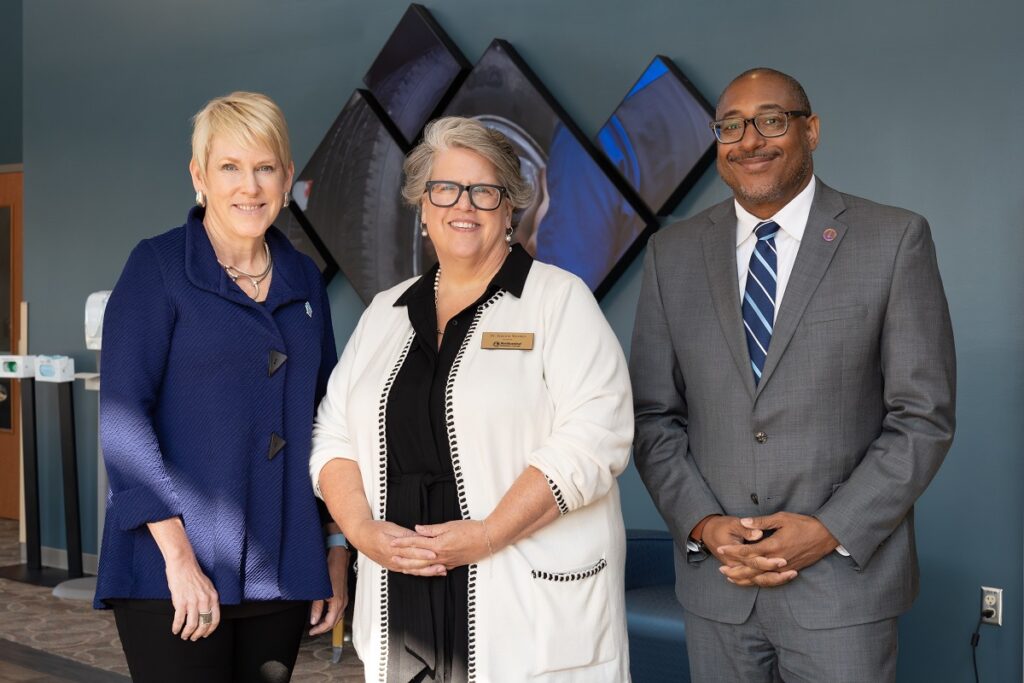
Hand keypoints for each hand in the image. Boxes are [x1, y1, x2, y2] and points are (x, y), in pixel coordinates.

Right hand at [165, 554, 219, 640]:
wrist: (183, 564)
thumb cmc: (194, 574)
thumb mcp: (208, 586)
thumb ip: (209, 599)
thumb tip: (207, 611)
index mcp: (213, 597)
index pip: (215, 619)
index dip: (210, 629)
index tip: (205, 634)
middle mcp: (204, 600)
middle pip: (204, 624)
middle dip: (198, 634)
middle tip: (193, 638)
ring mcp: (192, 602)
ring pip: (192, 625)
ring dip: (187, 633)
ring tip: (184, 635)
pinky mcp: (180, 602)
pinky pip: (179, 620)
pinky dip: (176, 627)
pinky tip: (175, 630)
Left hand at [309, 546, 349, 635]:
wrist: (338, 558)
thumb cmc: (330, 570)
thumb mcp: (320, 590)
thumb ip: (317, 607)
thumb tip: (314, 620)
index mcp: (337, 602)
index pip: (329, 623)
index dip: (320, 629)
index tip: (312, 631)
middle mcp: (342, 602)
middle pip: (334, 622)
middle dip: (324, 628)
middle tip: (314, 630)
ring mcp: (344, 598)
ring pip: (337, 616)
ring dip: (328, 622)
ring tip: (318, 623)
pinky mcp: (343, 594)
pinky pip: (338, 610)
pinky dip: (331, 615)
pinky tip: (325, 612)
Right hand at [352, 519, 445, 576]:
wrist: (360, 536)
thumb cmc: (374, 529)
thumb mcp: (390, 527)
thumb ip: (405, 534)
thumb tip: (418, 537)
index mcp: (391, 547)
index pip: (410, 551)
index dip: (423, 553)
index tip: (434, 553)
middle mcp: (392, 558)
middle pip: (413, 563)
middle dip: (429, 565)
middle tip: (443, 564)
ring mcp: (392, 564)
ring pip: (412, 570)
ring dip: (427, 572)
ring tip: (440, 571)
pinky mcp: (393, 567)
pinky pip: (408, 571)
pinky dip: (420, 573)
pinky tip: (429, 572)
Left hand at [389, 520, 490, 570]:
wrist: (488, 540)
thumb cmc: (470, 530)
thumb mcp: (450, 525)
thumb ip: (432, 529)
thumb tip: (417, 529)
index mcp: (438, 544)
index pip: (416, 543)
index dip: (403, 543)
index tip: (392, 542)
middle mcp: (440, 556)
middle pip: (417, 558)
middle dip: (403, 558)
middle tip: (390, 558)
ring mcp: (447, 562)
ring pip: (425, 567)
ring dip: (412, 567)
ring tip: (401, 567)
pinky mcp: (453, 564)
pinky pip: (436, 569)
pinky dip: (426, 570)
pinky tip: (421, 571)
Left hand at [716, 512, 838, 586]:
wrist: (826, 536)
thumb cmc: (804, 524)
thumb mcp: (782, 518)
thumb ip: (761, 522)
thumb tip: (743, 522)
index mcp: (773, 546)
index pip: (748, 551)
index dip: (732, 551)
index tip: (720, 549)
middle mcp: (777, 560)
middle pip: (751, 569)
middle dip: (735, 570)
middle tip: (720, 569)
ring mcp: (784, 568)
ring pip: (761, 578)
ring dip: (745, 579)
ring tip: (731, 578)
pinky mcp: (790, 571)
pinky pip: (772, 581)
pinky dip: (759, 582)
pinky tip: (752, 581)